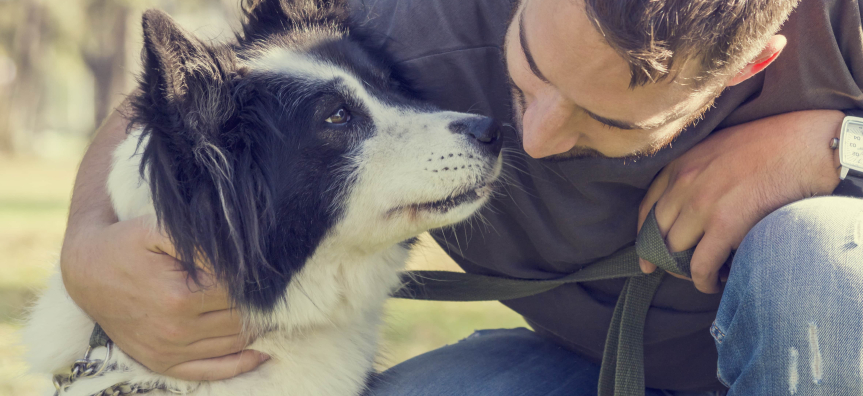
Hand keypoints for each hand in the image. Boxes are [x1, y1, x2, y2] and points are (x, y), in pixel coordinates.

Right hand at [61, 215, 268, 379]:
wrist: (86, 271)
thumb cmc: (127, 244)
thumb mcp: (159, 229)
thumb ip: (201, 241)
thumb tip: (240, 255)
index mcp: (180, 297)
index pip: (240, 292)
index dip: (258, 280)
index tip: (269, 270)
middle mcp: (176, 330)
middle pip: (242, 320)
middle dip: (263, 304)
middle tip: (277, 289)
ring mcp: (169, 351)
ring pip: (234, 344)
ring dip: (258, 329)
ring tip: (271, 310)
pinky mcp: (163, 363)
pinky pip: (213, 371)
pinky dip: (242, 363)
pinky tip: (262, 350)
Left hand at [638, 110, 842, 292]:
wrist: (806, 144)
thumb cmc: (771, 145)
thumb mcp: (718, 149)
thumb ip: (697, 174)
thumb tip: (689, 210)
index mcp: (680, 163)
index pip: (647, 209)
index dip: (644, 238)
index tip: (646, 258)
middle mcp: (684, 183)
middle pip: (658, 234)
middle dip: (666, 258)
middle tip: (681, 272)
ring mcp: (702, 203)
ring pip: (676, 252)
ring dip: (686, 271)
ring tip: (705, 276)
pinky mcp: (726, 224)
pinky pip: (701, 265)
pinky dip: (704, 281)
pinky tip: (715, 283)